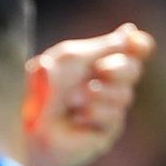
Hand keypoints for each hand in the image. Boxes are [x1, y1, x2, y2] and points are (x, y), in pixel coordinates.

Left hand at [21, 23, 154, 165]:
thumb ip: (103, 46)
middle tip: (100, 70)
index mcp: (94, 62)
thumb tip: (131, 31)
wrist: (27, 124)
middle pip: (133, 69)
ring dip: (100, 94)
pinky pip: (116, 117)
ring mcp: (104, 110)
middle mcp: (103, 85)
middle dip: (119, 68)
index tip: (134, 44)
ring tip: (74, 100)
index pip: (130, 50)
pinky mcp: (103, 133)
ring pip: (126, 95)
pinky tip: (78, 118)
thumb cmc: (42, 88)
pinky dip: (96, 113)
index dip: (138, 45)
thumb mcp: (72, 58)